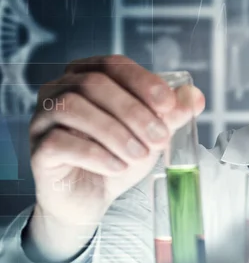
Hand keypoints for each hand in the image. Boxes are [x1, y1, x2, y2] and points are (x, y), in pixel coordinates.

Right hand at [26, 55, 204, 261]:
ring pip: (74, 108)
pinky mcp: (37, 149)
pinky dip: (96, 154)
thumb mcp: (151, 133)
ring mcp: (43, 118)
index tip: (169, 105)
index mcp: (88, 75)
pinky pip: (61, 142)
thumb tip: (196, 96)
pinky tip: (117, 167)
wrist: (92, 198)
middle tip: (160, 139)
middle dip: (134, 112)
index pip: (114, 64)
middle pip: (94, 84)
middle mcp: (59, 89)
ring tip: (140, 156)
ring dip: (115, 133)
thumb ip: (171, 114)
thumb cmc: (119, 156)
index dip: (143, 81)